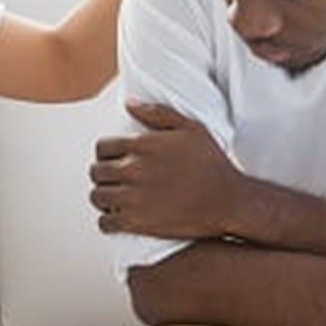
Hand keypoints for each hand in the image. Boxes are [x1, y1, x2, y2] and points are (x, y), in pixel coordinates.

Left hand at [90, 101, 247, 237]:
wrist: (230, 202)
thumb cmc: (213, 163)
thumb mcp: (191, 128)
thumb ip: (157, 113)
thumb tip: (129, 103)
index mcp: (142, 145)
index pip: (102, 148)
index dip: (105, 155)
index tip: (112, 161)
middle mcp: (133, 169)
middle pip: (96, 172)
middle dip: (102, 175)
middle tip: (111, 181)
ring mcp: (134, 197)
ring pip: (97, 197)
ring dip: (102, 197)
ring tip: (111, 199)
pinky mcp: (138, 222)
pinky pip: (106, 222)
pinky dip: (106, 222)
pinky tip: (115, 219)